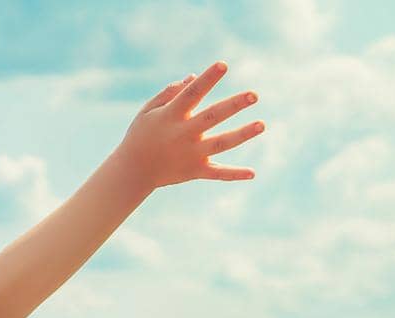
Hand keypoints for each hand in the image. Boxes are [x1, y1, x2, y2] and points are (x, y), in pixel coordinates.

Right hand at [115, 61, 264, 187]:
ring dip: (241, 135)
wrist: (133, 170)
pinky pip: (217, 173)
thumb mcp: (148, 111)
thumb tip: (194, 77)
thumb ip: (169, 93)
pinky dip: (234, 174)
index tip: (223, 65)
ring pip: (220, 144)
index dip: (207, 79)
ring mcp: (190, 154)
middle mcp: (182, 134)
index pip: (191, 94)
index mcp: (170, 116)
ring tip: (262, 125)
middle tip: (254, 95)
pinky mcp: (195, 170)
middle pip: (212, 117)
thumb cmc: (141, 134)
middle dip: (233, 106)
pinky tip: (252, 173)